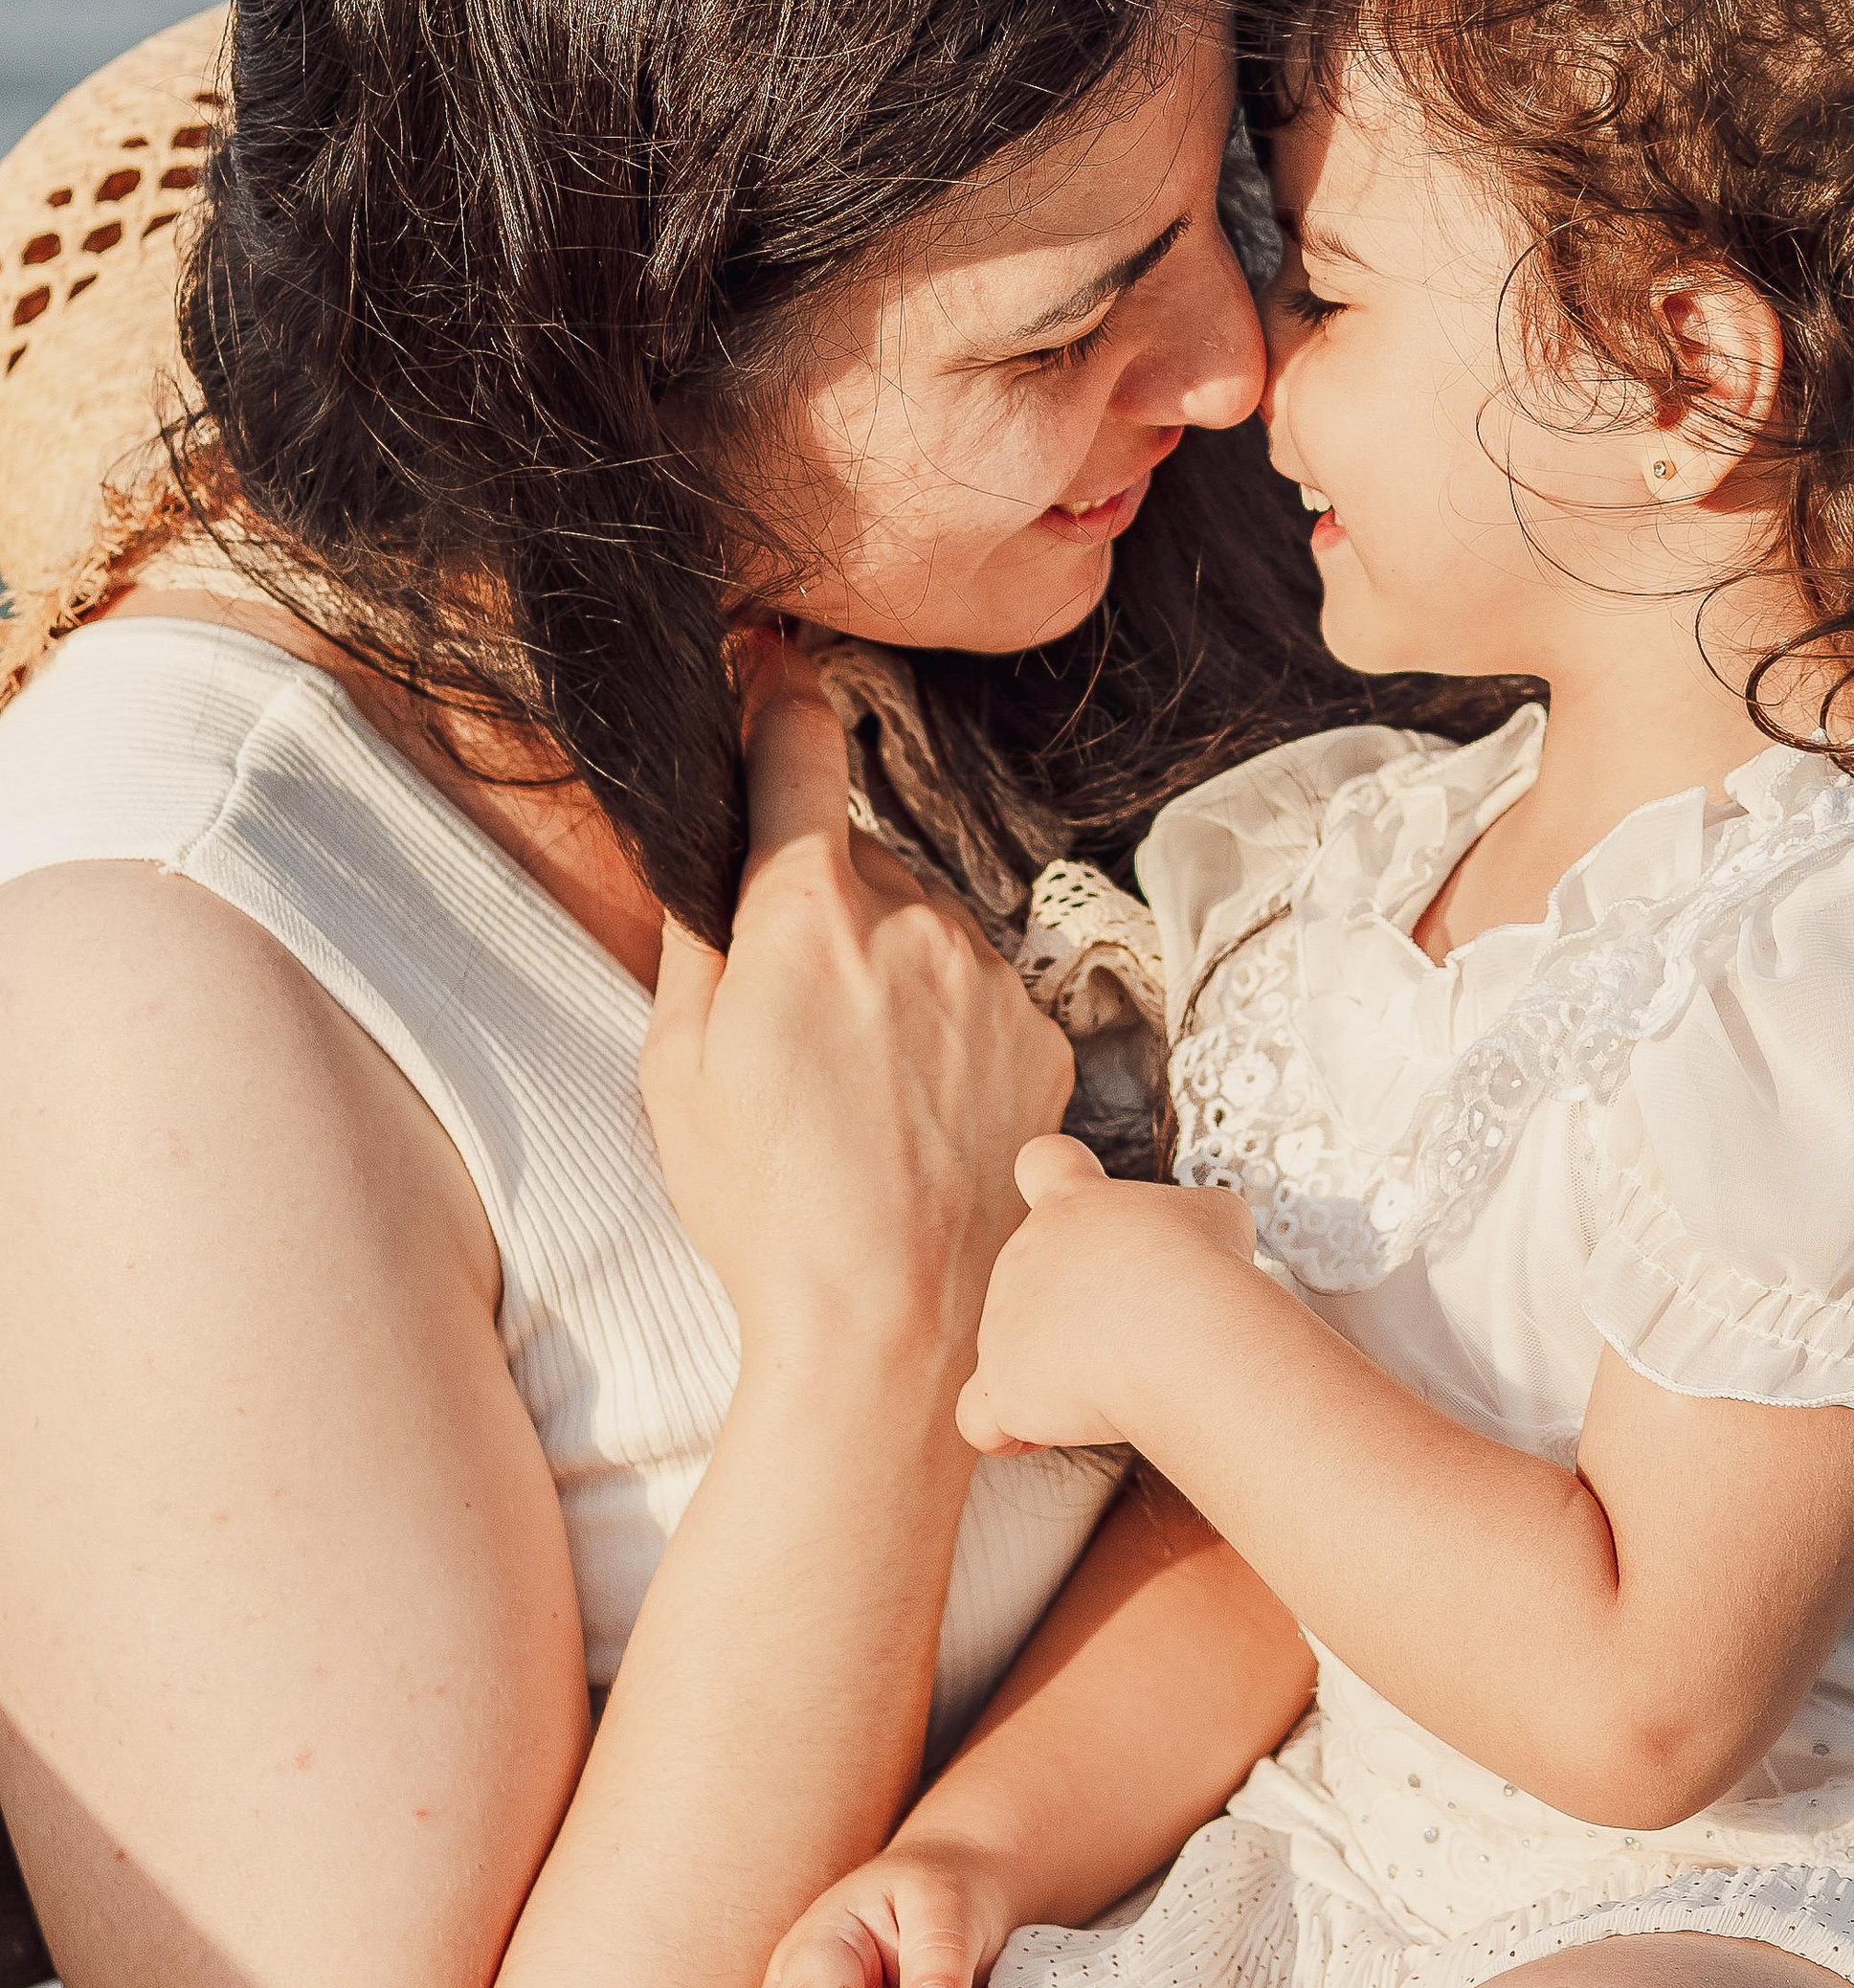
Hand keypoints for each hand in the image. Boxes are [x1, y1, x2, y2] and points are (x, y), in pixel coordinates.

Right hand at [640, 643, 1074, 1360]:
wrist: (894, 1325)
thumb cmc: (764, 1206)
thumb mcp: (676, 1069)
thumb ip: (698, 940)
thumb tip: (710, 857)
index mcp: (807, 913)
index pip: (800, 757)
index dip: (781, 700)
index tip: (774, 661)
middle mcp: (914, 920)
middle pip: (861, 866)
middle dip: (824, 906)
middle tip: (788, 1018)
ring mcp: (990, 978)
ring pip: (926, 932)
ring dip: (891, 972)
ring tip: (855, 1091)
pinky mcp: (1043, 1036)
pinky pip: (982, 996)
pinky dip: (949, 1028)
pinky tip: (917, 1113)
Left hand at [955, 1138, 1251, 1456]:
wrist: (1179, 1330)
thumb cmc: (1206, 1267)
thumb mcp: (1216, 1215)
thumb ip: (1187, 1221)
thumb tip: (1194, 1244)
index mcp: (1072, 1201)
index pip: (1042, 1164)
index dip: (1057, 1182)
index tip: (1087, 1211)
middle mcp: (1024, 1253)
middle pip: (1038, 1278)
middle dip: (1086, 1307)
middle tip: (1147, 1329)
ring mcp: (1003, 1323)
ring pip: (1018, 1351)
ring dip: (1063, 1372)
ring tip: (1123, 1385)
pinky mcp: (1003, 1386)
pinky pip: (980, 1417)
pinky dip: (1007, 1427)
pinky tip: (1041, 1433)